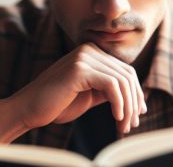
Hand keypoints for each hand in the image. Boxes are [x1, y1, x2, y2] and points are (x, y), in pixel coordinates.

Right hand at [11, 43, 146, 133]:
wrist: (30, 108)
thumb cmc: (60, 102)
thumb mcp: (93, 94)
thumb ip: (112, 90)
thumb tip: (139, 101)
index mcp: (94, 53)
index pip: (125, 70)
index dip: (136, 92)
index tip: (138, 112)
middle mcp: (90, 50)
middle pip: (126, 75)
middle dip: (134, 101)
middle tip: (133, 124)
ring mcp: (84, 56)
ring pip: (121, 80)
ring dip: (127, 106)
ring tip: (125, 125)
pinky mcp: (79, 68)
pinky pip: (111, 84)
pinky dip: (119, 103)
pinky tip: (117, 117)